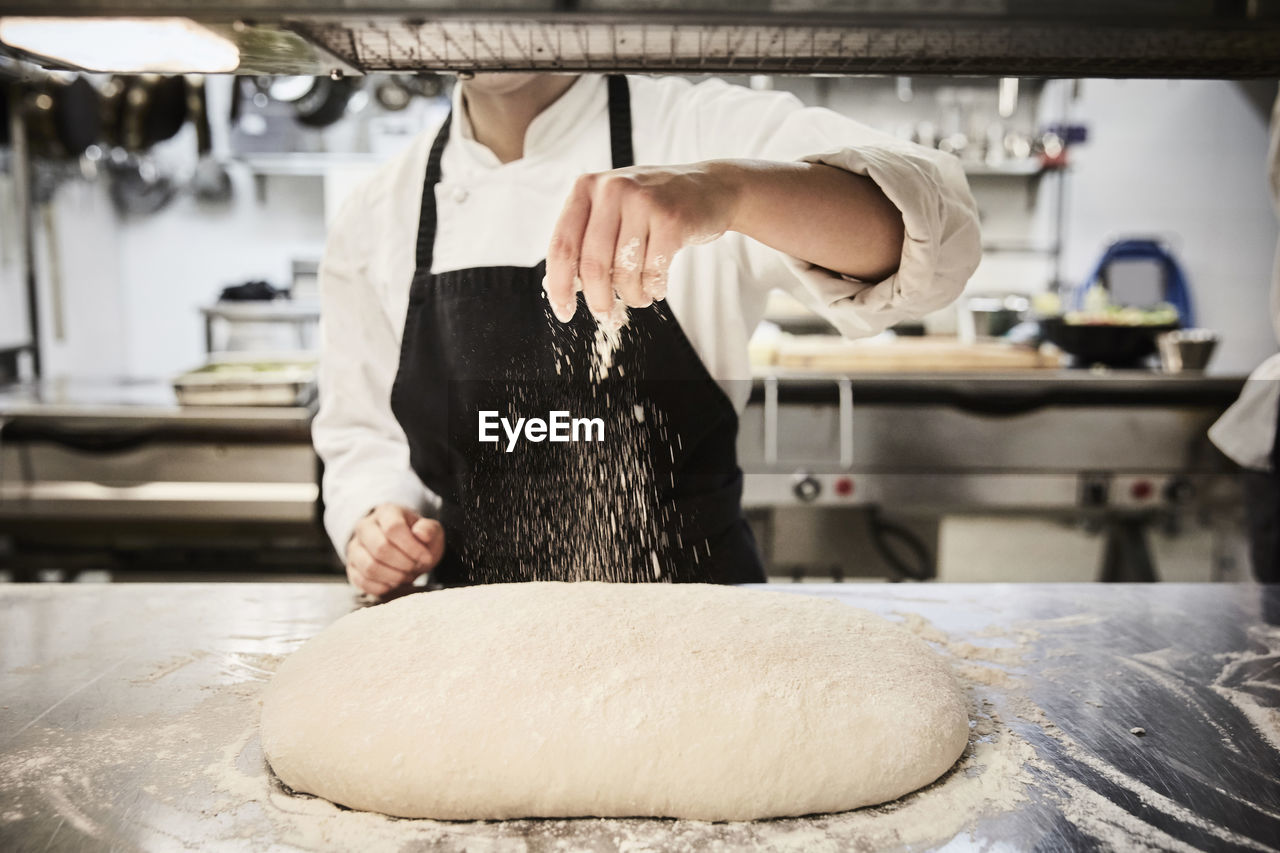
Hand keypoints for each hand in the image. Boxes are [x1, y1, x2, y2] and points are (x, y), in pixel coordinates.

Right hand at [345, 503, 444, 596]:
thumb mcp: (431, 531)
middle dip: (404, 563)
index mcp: (386, 512)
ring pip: (370, 567)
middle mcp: (365, 526)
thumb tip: (420, 533)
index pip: (393, 528)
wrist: (406, 550)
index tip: (426, 557)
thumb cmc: (418, 539)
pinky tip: (394, 582)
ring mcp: (355, 547)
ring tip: (406, 575)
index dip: (412, 547)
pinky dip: (382, 587)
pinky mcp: (351, 566)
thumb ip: (429, 529)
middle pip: (380, 548)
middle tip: (416, 567)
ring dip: (394, 577)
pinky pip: (362, 581)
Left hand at [543, 161, 743, 321]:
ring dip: (633, 297)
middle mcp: (612, 190)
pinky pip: (654, 273)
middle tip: (608, 318)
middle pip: (593, 266)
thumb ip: (585, 241)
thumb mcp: (614, 211)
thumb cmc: (654, 206)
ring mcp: (643, 202)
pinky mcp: (671, 219)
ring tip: (640, 296)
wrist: (710, 188)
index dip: (559, 286)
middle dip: (600, 302)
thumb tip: (559, 287)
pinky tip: (658, 286)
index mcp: (587, 188)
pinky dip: (655, 289)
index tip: (564, 312)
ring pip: (625, 273)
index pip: (562, 246)